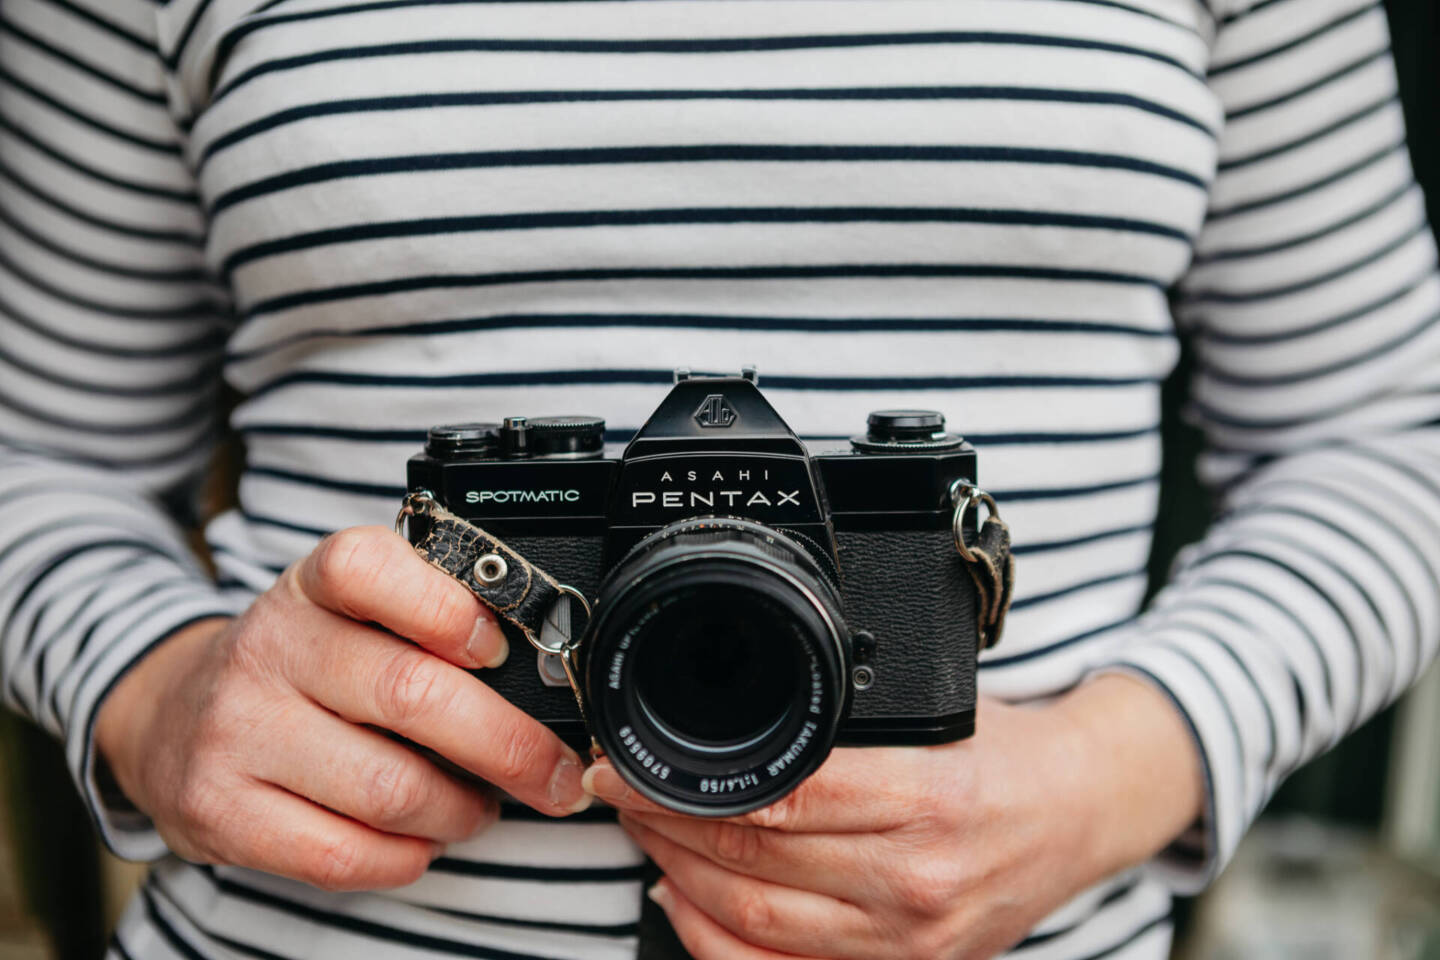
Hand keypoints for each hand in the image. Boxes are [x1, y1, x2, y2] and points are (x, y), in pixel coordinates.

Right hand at [95, 526, 591, 890]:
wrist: (172, 717)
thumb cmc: (303, 663)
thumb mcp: (352, 611)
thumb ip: (433, 617)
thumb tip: (546, 665)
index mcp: (311, 585)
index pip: (370, 569)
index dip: (448, 609)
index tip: (502, 649)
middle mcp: (269, 648)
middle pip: (411, 693)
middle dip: (509, 745)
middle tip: (555, 772)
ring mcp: (237, 731)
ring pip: (389, 788)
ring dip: (462, 810)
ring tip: (480, 806)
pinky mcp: (221, 810)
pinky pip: (342, 854)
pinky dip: (406, 856)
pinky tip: (423, 840)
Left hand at [585, 674, 1202, 959]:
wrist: (1088, 811)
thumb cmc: (1011, 752)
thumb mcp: (937, 709)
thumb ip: (846, 724)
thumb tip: (733, 717)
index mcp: (930, 799)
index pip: (778, 799)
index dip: (687, 784)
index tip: (634, 761)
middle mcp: (919, 882)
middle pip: (753, 864)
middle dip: (664, 825)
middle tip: (620, 789)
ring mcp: (911, 943)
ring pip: (755, 926)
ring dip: (678, 878)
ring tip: (644, 833)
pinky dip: (716, 942)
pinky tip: (685, 901)